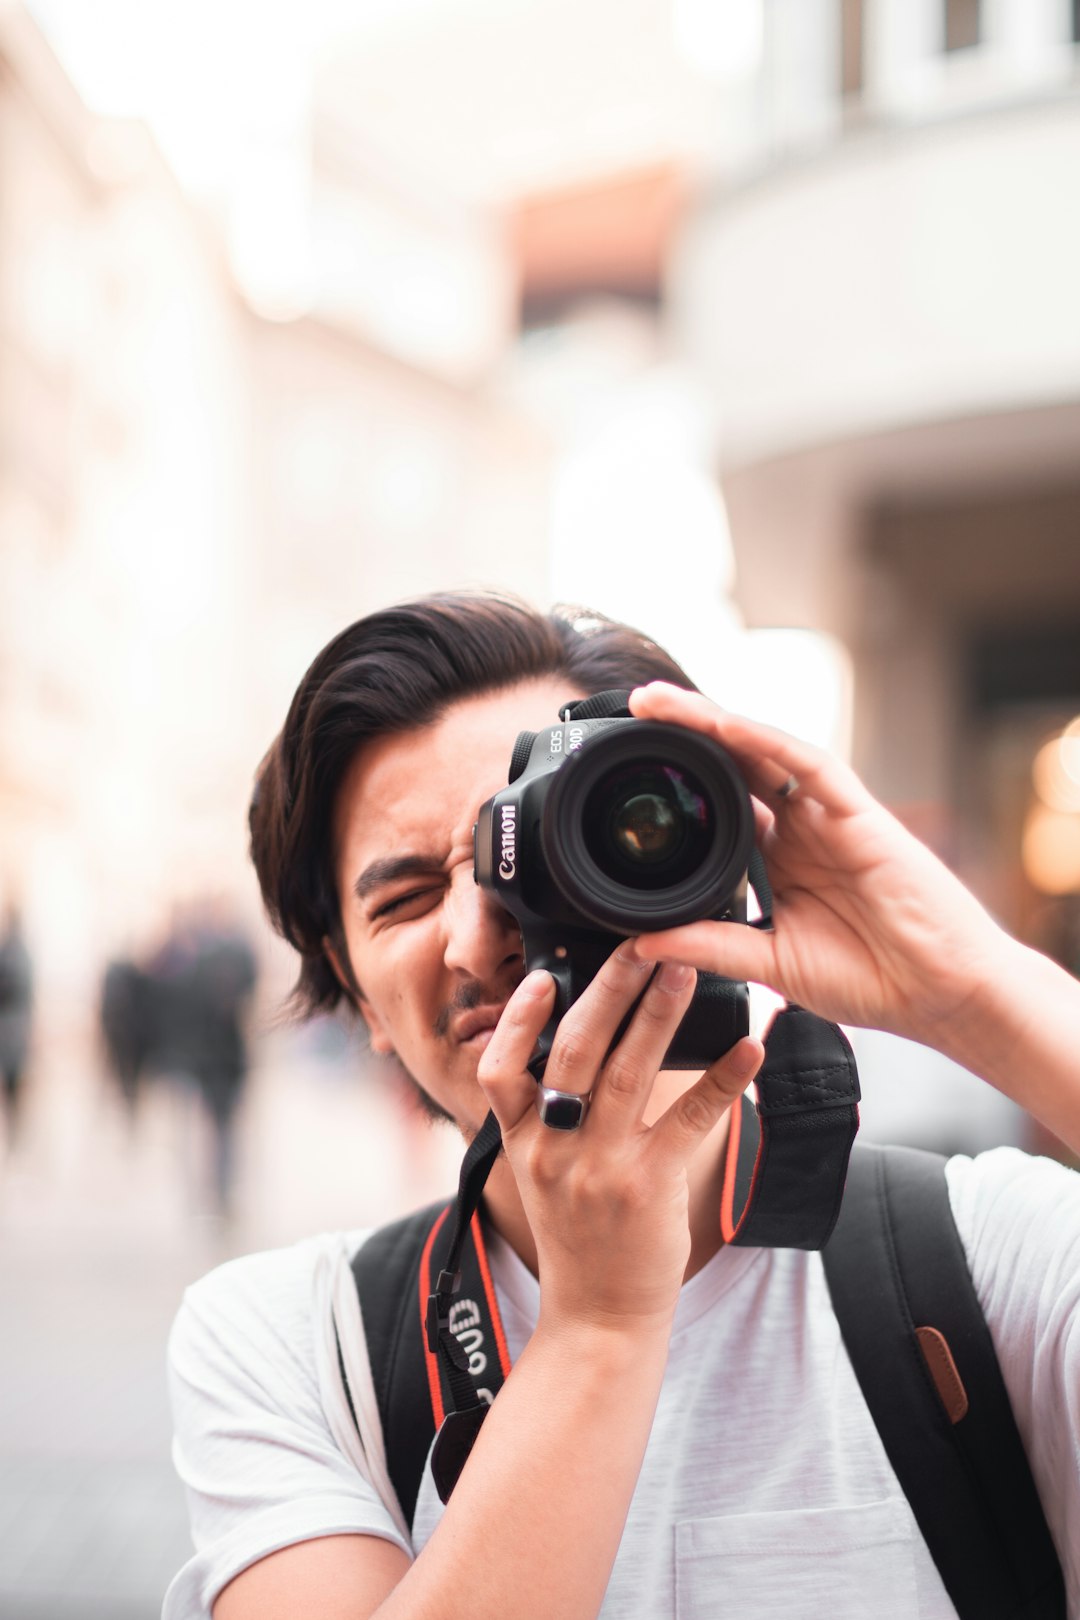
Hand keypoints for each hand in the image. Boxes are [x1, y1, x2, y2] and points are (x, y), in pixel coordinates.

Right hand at [477, 944, 762, 1333]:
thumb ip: (548, 1115)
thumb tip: (579, 1043)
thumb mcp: (541, 1175)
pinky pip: (689, 1121)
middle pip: (573, 1051)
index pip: (499, 1068)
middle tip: (639, 943)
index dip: (519, 1018)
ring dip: (658, 1014)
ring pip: (625, 1072)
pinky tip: (748, 1048)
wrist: (598, 1318)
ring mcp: (599, 1167)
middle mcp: (553, 1148)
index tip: (546, 975)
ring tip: (684, 970)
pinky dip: (721, 1079)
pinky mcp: (647, 1186)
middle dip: (607, 990)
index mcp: (522, 1141)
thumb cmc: (578, 1240)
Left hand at [627, 682, 1011, 1056]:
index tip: (626, 772)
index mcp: (778, 862)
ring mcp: (828, 817)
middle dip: (685, 734)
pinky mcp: (858, 813)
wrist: (941, 995)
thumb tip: (642, 943)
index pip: (719, 809)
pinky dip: (764, 740)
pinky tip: (724, 724)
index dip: (677, 786)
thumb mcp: (770, 963)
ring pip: (762, 751)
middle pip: (734, 767)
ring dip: (712, 722)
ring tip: (659, 701)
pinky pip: (807, 764)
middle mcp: (800, 830)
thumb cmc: (871, 979)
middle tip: (635, 708)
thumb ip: (711, 947)